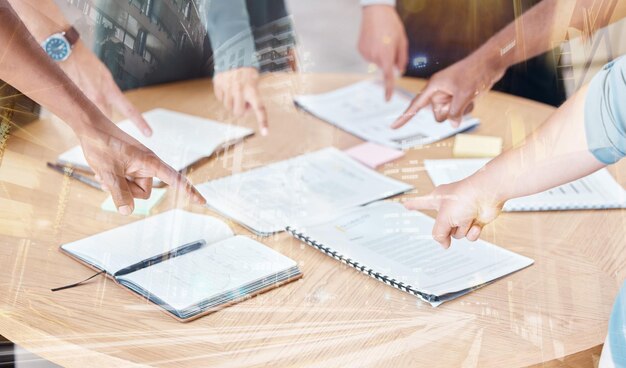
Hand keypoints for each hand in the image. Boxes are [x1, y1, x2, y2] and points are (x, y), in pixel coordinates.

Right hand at [63, 42, 152, 135]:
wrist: (65, 51)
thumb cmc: (84, 60)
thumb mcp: (103, 75)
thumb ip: (107, 90)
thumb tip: (108, 101)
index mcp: (110, 90)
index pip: (129, 110)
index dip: (140, 122)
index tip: (149, 133)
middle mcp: (98, 98)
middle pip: (107, 118)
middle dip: (105, 120)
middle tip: (100, 114)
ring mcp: (84, 101)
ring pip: (92, 116)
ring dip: (90, 113)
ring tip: (83, 98)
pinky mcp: (71, 101)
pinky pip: (77, 111)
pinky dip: (76, 107)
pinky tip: (72, 97)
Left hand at [77, 116, 205, 214]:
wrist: (91, 128)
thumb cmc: (101, 145)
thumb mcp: (108, 173)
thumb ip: (119, 194)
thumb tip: (128, 212)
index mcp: (150, 162)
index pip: (174, 179)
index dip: (188, 191)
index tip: (202, 202)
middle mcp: (148, 165)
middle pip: (144, 192)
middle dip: (127, 190)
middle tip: (111, 177)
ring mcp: (139, 166)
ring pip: (133, 189)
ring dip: (119, 185)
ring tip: (106, 172)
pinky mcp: (131, 167)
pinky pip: (127, 183)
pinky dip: (116, 181)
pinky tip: (104, 171)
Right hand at [213, 67, 267, 134]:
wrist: (234, 53)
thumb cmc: (247, 70)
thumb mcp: (255, 81)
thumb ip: (253, 97)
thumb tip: (248, 110)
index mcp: (252, 89)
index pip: (259, 108)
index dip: (263, 121)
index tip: (265, 132)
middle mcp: (240, 90)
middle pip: (238, 113)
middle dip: (241, 110)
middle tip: (244, 102)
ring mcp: (228, 87)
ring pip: (228, 107)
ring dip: (232, 103)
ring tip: (236, 93)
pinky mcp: (218, 84)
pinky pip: (219, 98)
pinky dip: (223, 96)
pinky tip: (227, 88)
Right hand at [358, 5, 407, 100]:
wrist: (375, 11)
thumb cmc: (391, 24)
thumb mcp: (402, 40)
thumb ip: (402, 58)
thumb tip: (400, 71)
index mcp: (386, 55)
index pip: (388, 77)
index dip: (388, 89)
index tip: (387, 98)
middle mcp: (374, 57)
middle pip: (384, 66)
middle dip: (388, 59)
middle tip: (390, 44)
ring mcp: (365, 53)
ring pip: (376, 61)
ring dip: (381, 54)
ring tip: (382, 39)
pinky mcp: (360, 49)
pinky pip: (369, 55)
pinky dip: (373, 50)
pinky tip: (374, 39)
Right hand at [392, 52, 505, 127]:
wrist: (491, 61)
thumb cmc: (475, 73)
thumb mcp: (464, 95)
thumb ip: (455, 113)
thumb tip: (453, 125)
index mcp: (434, 86)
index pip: (415, 105)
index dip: (404, 117)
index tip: (392, 127)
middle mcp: (439, 90)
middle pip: (437, 114)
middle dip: (448, 112)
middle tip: (460, 98)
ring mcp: (449, 93)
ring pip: (449, 114)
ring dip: (459, 110)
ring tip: (469, 95)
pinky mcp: (458, 95)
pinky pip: (458, 110)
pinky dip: (466, 107)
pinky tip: (474, 96)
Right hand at [403, 180, 503, 247]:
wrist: (488, 194)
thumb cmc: (464, 198)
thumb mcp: (443, 218)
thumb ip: (438, 234)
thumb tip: (444, 246)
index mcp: (437, 199)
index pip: (421, 203)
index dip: (413, 204)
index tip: (405, 205)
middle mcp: (449, 207)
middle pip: (442, 227)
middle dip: (448, 227)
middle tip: (455, 218)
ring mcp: (463, 213)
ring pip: (457, 233)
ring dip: (462, 229)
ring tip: (467, 216)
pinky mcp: (475, 219)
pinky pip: (469, 235)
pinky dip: (473, 232)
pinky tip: (477, 223)